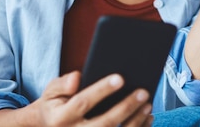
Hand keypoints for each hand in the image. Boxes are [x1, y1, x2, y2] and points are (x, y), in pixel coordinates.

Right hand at [0, 72, 151, 125]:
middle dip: (125, 107)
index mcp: (61, 117)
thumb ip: (62, 84)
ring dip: (134, 121)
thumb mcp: (51, 91)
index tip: (120, 78)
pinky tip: (147, 117)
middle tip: (143, 92)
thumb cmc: (56, 103)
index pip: (82, 102)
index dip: (101, 90)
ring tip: (148, 104)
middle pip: (104, 123)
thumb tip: (77, 78)